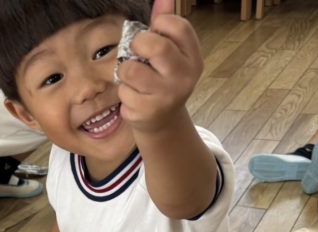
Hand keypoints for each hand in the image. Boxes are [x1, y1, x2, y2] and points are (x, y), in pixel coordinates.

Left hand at [116, 0, 202, 133]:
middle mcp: (184, 76)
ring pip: (131, 70)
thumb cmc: (163, 79)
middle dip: (138, 44)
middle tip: (136, 51)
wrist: (164, 121)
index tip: (153, 31)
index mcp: (193, 56)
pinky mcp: (149, 111)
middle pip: (157, 47)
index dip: (160, 23)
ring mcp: (168, 96)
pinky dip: (124, 93)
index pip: (179, 26)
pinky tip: (135, 98)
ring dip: (125, 72)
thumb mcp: (171, 51)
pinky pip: (124, 92)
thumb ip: (166, 24)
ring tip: (133, 78)